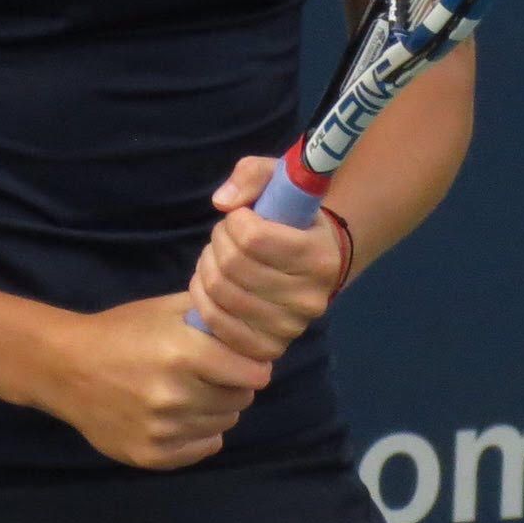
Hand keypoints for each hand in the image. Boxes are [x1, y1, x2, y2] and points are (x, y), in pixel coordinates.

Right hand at [37, 292, 273, 470]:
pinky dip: (200, 433)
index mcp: (182, 353)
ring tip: (190, 392)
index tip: (243, 362)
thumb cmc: (120, 332)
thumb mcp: (163, 309)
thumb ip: (210, 313)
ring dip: (216, 409)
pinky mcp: (151, 455)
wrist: (66, 368)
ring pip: (224, 424)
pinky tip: (179, 415)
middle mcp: (175, 395)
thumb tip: (253, 324)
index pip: (252, 373)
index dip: (252, 365)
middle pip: (240, 400)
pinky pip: (204, 447)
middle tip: (211, 374)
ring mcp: (163, 430)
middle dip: (233, 386)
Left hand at [187, 155, 343, 363]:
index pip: (254, 238)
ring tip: (218, 257)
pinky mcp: (269, 347)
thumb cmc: (292, 217)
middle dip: (218, 242)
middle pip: (233, 266)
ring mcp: (291, 327)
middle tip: (225, 237)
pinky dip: (203, 300)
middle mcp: (311, 297)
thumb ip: (252, 175)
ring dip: (207, 267)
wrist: (313, 261)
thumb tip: (222, 202)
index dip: (234, 221)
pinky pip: (219, 325)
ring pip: (222, 293)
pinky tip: (210, 284)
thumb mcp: (279, 180)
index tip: (240, 217)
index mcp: (320, 255)